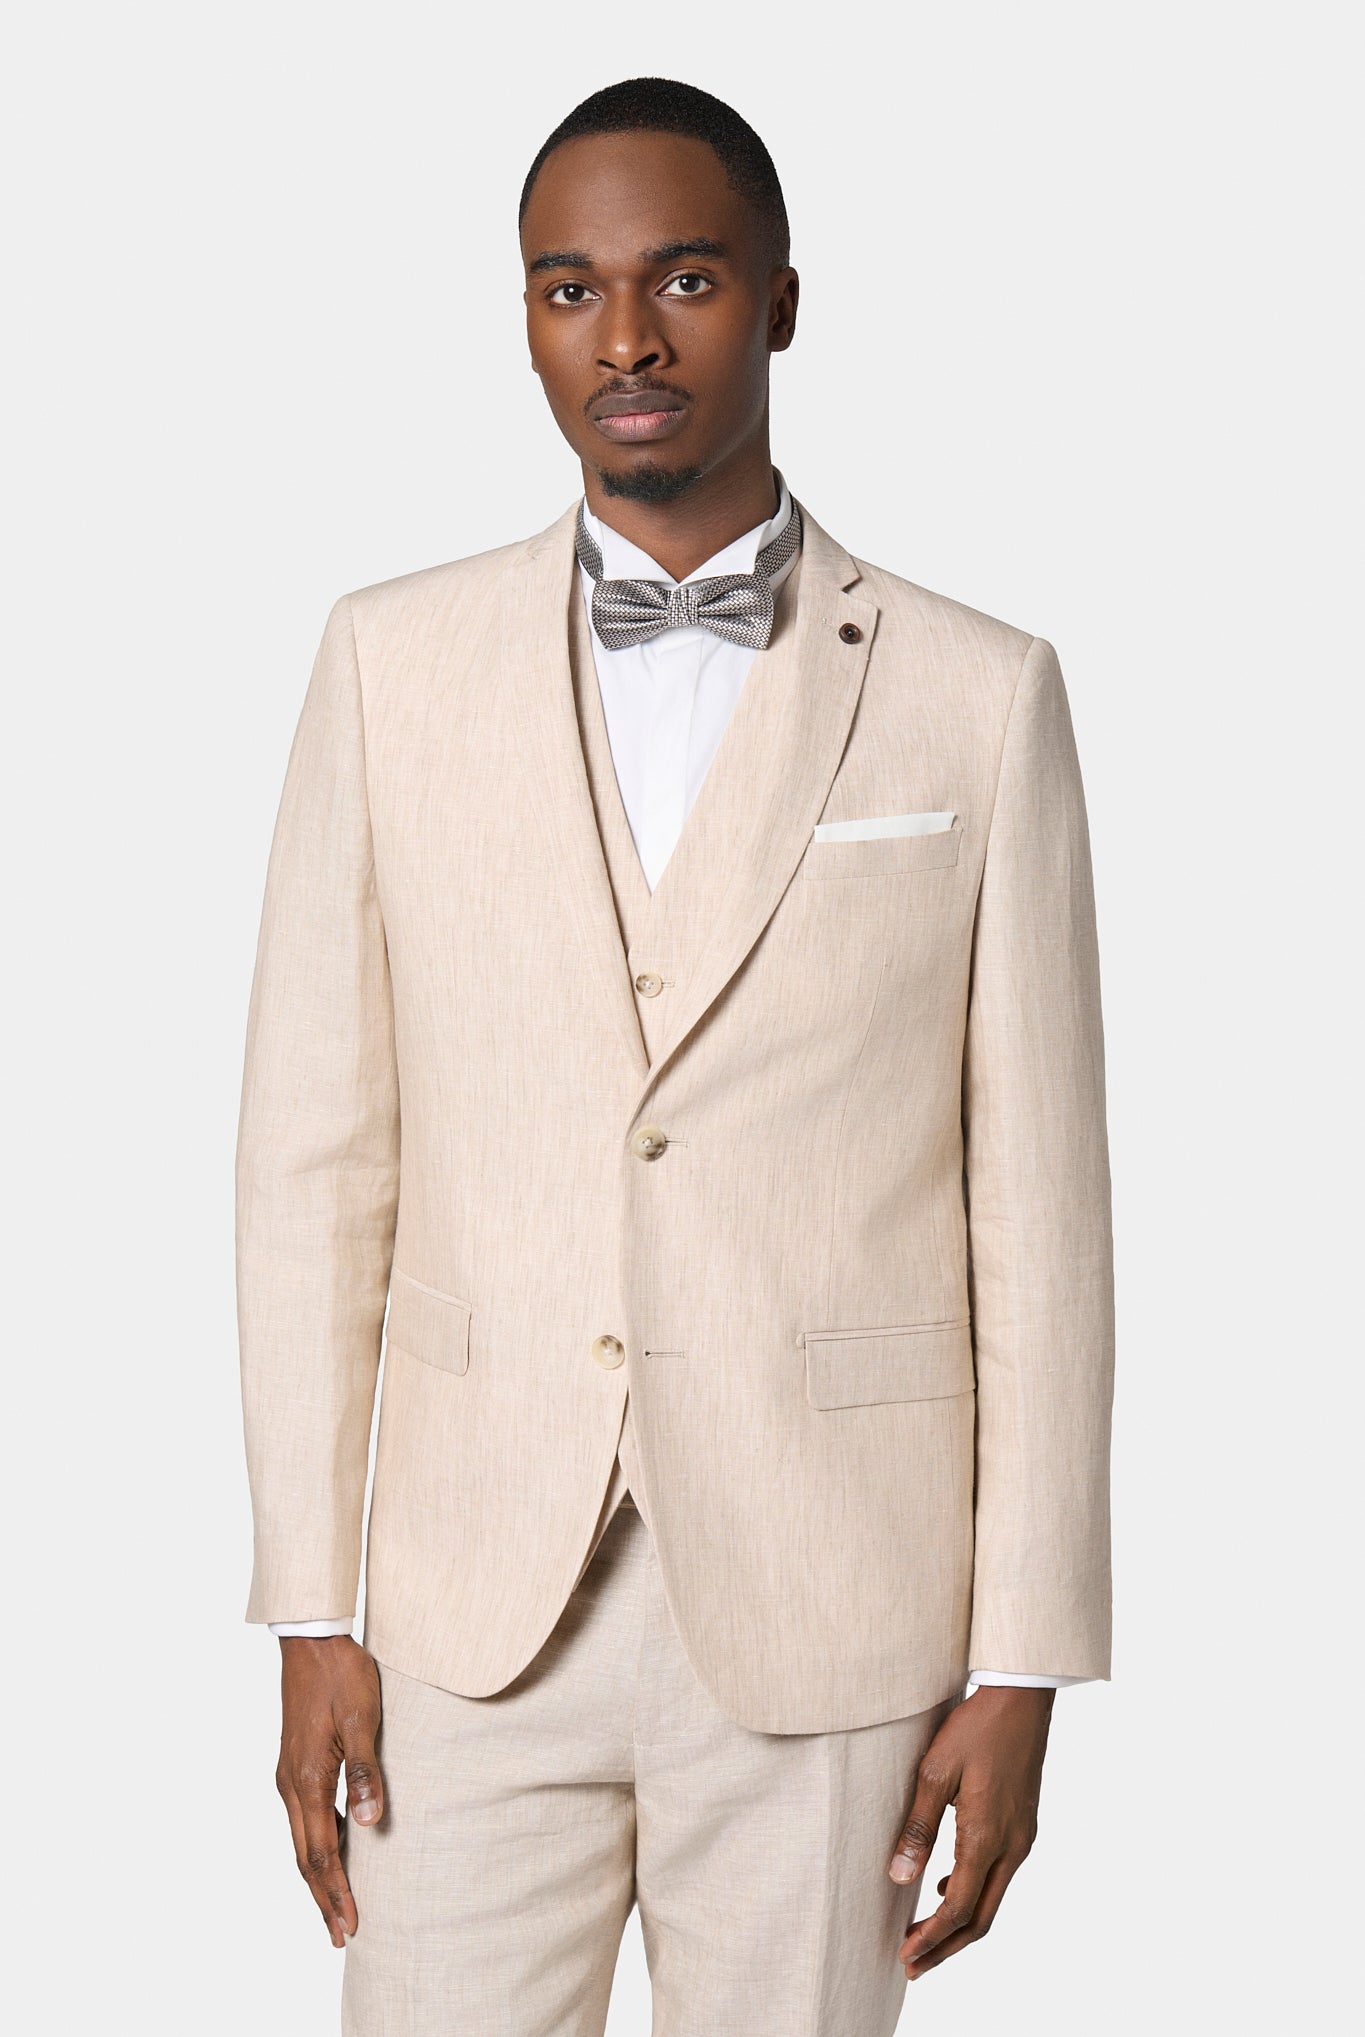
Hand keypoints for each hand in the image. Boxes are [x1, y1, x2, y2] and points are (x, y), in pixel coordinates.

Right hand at [276, 1635, 384, 1946]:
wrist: (312, 1641)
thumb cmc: (341, 1676)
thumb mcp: (361, 1719)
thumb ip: (365, 1771)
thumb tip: (370, 1823)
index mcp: (306, 1780)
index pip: (321, 1853)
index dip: (335, 1893)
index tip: (350, 1927)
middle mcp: (290, 1785)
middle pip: (305, 1857)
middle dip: (323, 1898)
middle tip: (341, 1936)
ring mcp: (288, 1775)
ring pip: (301, 1840)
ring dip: (318, 1876)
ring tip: (336, 1906)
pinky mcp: (293, 1764)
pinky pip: (303, 1819)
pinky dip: (315, 1846)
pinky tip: (333, 1851)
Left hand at [887, 1685, 1053, 1979]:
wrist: (1021, 1698)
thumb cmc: (975, 1728)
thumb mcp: (935, 1771)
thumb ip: (917, 1827)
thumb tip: (898, 1877)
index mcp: (987, 1838)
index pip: (958, 1910)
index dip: (930, 1938)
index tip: (905, 1955)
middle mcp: (1012, 1847)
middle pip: (980, 1919)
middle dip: (946, 1947)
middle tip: (913, 1966)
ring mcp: (1022, 1838)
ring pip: (992, 1900)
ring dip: (960, 1925)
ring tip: (925, 1936)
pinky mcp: (1023, 1826)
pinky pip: (999, 1876)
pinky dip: (974, 1896)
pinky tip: (947, 1888)